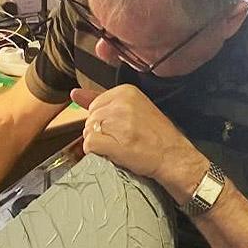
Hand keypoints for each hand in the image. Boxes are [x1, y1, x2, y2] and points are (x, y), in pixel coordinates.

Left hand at [70, 85, 207, 202]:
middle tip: (121, 139)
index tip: (121, 127)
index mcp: (125, 91)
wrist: (173, 156)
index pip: (95, 105)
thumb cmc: (155, 134)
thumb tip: (74, 93)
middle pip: (90, 118)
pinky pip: (89, 145)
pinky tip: (112, 153)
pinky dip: (96, 152)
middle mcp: (121, 104)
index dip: (103, 120)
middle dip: (99, 131)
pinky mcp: (113, 143)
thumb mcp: (133, 107)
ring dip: (99, 142)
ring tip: (119, 146)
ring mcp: (117, 123)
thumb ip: (101, 100)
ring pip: (88, 132)